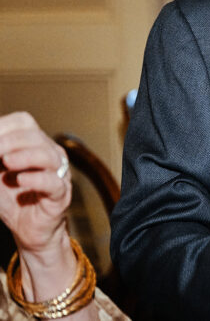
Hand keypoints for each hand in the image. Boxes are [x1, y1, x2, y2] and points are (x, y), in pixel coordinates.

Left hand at [0, 111, 71, 255]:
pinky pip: (54, 183)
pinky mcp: (60, 196)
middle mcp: (49, 154)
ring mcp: (57, 174)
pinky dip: (37, 179)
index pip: (23, 122)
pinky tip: (21, 180)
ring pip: (48, 156)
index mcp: (33, 144)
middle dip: (11, 141)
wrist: (27, 231)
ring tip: (7, 162)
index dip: (4, 126)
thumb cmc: (11, 199)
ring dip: (26, 156)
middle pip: (35, 136)